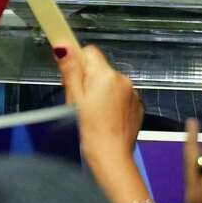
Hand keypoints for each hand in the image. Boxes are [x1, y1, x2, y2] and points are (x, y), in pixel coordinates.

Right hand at [54, 42, 151, 202]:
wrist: (112, 158)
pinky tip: (106, 118)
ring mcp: (133, 92)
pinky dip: (113, 102)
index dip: (78, 63)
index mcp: (105, 74)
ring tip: (94, 113)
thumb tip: (63, 44)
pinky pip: (122, 95)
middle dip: (89, 79)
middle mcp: (123, 78)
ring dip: (102, 91)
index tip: (73, 80)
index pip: (89, 51)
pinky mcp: (138, 105)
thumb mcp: (74, 99)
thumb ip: (70, 70)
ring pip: (111, 82)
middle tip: (81, 102)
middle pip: (100, 68)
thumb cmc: (90, 131)